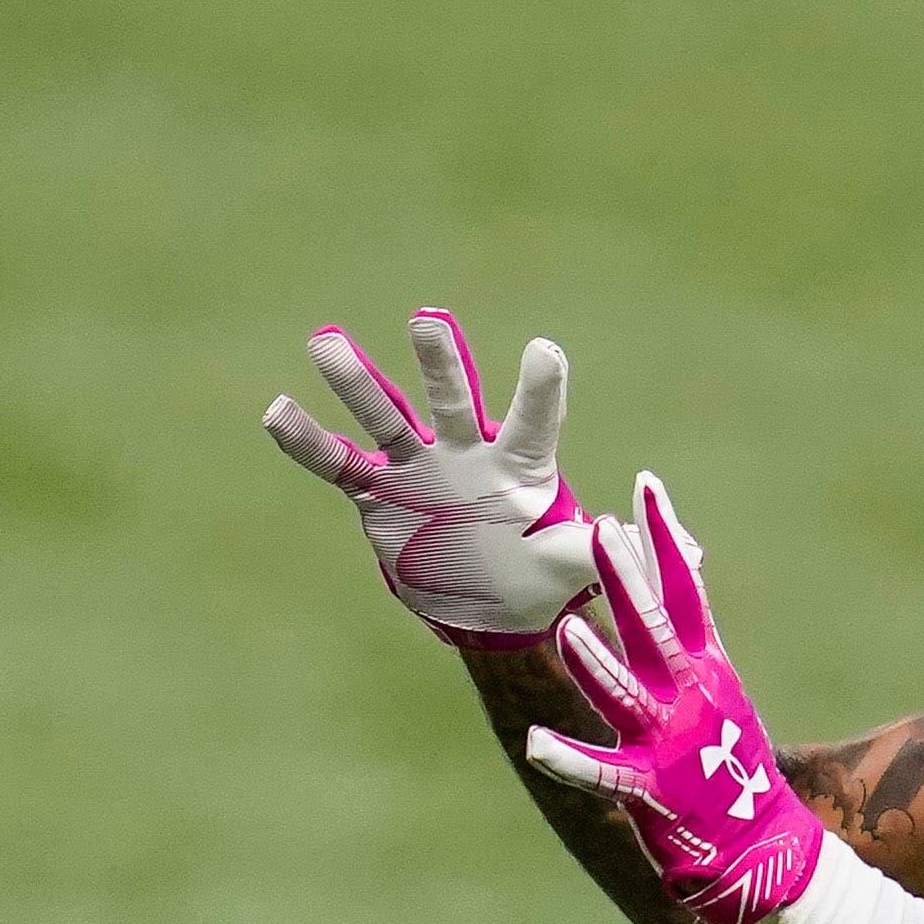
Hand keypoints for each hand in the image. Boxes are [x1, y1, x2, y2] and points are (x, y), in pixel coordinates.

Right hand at [261, 309, 597, 647]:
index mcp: (520, 466)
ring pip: (386, 417)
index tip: (544, 351)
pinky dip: (308, 441)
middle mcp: (466, 453)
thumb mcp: (570, 567)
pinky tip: (277, 411)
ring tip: (326, 339)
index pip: (533, 421)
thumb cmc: (536, 575)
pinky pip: (339, 463)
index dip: (539, 388)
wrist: (485, 603)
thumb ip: (597, 552)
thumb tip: (646, 543)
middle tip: (428, 320)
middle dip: (441, 364)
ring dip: (357, 382)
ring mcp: (418, 469)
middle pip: (453, 401)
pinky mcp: (381, 493)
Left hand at [520, 474, 824, 923]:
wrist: (763, 842)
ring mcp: (671, 743)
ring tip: (567, 631)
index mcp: (707, 668)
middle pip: (655, 629)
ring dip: (597, 664)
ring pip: (627, 695)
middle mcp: (690, 696)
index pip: (685, 590)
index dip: (663, 538)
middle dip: (627, 579)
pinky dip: (571, 759)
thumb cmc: (731, 764)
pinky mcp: (652, 790)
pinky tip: (536, 743)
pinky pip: (604, 773)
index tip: (645, 486)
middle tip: (599, 529)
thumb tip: (683, 568)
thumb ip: (690, 637)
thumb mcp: (718, 690)